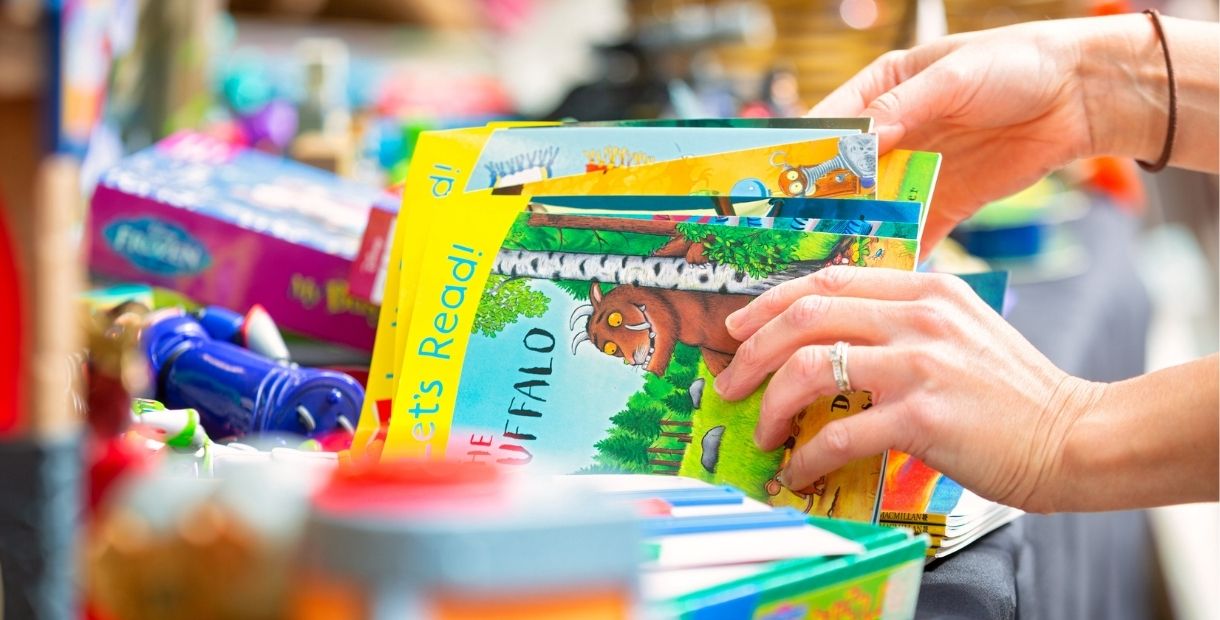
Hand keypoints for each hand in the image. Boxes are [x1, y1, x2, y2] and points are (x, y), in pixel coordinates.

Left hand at [712, 266, 1104, 512]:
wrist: (1073, 436)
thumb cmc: (1012, 391)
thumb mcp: (961, 328)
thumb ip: (904, 318)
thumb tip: (832, 333)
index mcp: (924, 289)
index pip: (826, 281)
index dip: (769, 305)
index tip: (739, 330)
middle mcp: (918, 317)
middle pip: (804, 316)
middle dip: (751, 351)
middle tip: (731, 382)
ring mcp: (920, 365)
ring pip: (809, 368)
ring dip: (770, 403)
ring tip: (763, 430)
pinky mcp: (922, 418)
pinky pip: (838, 434)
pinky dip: (806, 456)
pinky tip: (799, 471)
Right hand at [809, 16, 1165, 256]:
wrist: (1084, 94)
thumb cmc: (1018, 63)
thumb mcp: (952, 77)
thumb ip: (901, 111)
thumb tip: (857, 143)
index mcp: (881, 90)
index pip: (826, 126)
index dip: (799, 158)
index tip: (775, 189)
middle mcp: (891, 134)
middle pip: (840, 176)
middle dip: (816, 208)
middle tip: (790, 241)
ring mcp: (916, 171)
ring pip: (869, 210)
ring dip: (849, 236)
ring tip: (822, 267)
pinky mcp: (945, 202)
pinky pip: (910, 235)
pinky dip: (894, 256)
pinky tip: (875, 279)